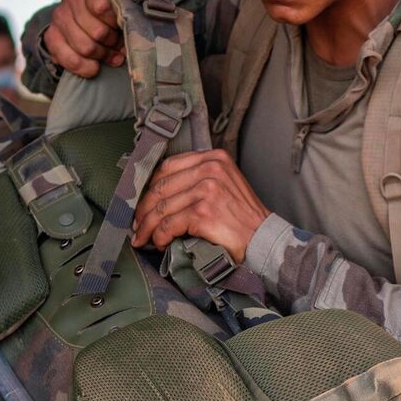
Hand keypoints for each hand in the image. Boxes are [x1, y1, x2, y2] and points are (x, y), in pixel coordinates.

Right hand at [43, 0, 123, 78]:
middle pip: (97, 31)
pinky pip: (68, 58)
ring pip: (85, 47)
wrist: (88, 18)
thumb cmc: (112, 12)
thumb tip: (131, 34)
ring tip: (111, 56)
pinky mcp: (51, 34)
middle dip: (112, 44)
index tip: (124, 28)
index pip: (102, 7)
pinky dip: (84, 67)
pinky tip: (94, 68)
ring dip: (102, 56)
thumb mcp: (121, 6)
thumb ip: (126, 14)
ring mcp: (59, 15)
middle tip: (120, 46)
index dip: (117, 23)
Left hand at [130, 149, 270, 263]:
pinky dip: (160, 236)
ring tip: (143, 238)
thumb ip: (198, 179)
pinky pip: (170, 224)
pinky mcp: (203, 212)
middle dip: (144, 209)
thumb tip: (160, 193)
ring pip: (162, 208)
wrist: (264, 239)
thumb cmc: (243, 218)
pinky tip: (160, 243)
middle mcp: (211, 168)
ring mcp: (207, 189)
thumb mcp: (224, 185)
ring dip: (148, 227)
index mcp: (214, 158)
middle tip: (136, 225)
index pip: (169, 167)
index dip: (149, 187)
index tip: (141, 203)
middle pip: (161, 187)